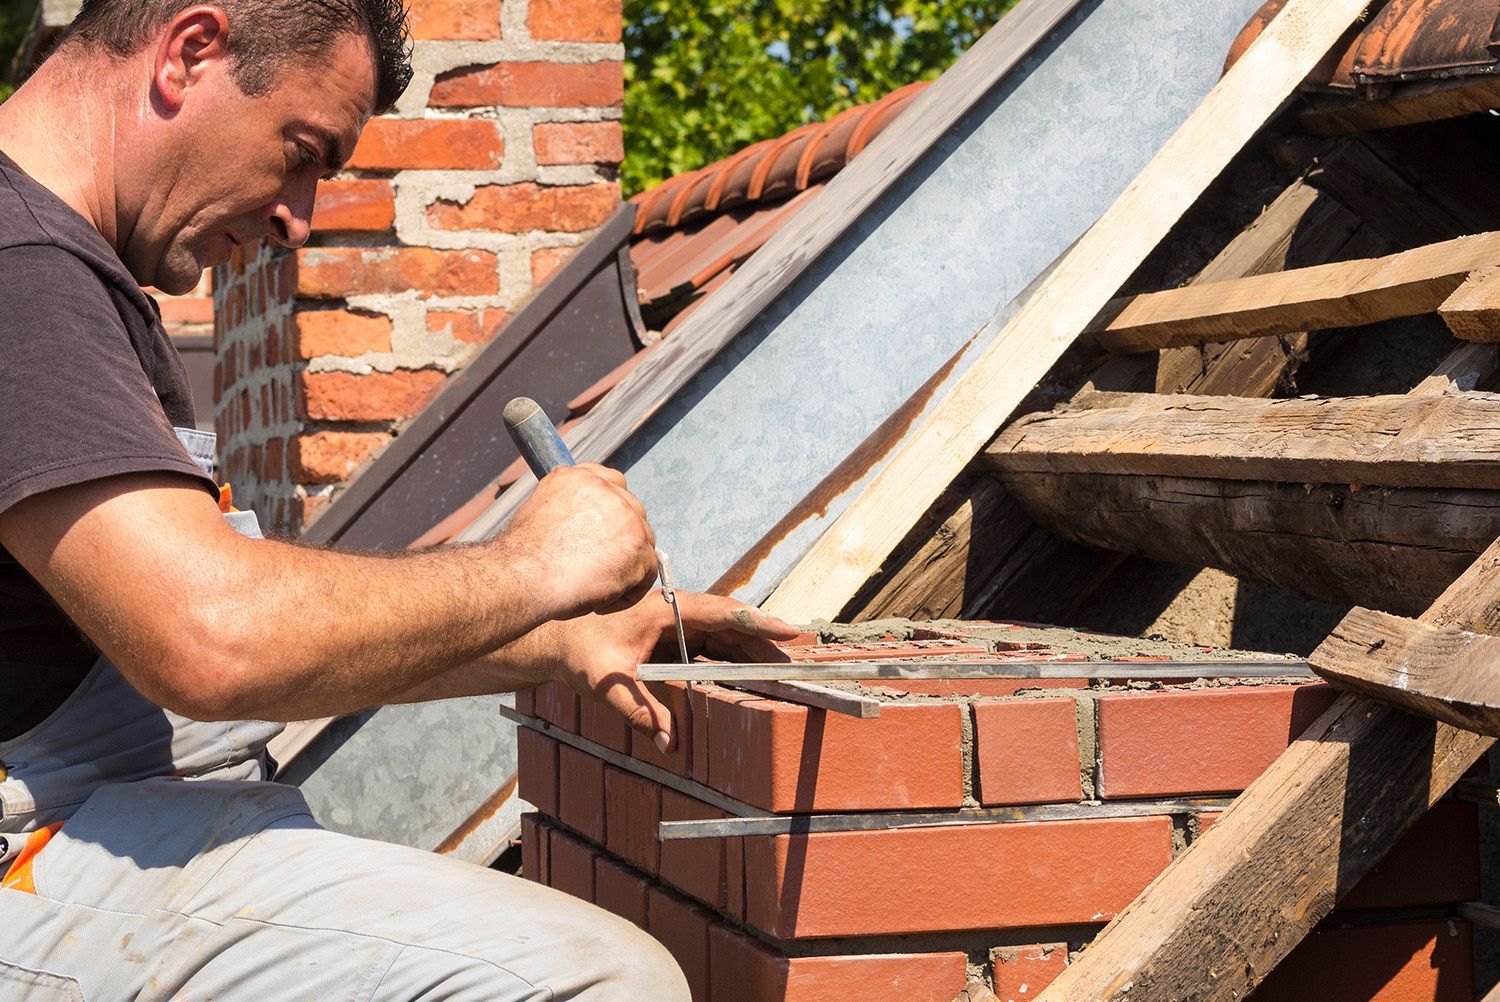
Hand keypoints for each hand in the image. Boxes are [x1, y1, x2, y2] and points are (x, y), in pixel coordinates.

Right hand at [496, 463, 658, 622]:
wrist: (521, 578)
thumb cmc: (524, 560)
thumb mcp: (542, 513)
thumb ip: (572, 509)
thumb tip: (589, 525)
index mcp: (580, 477)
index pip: (613, 483)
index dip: (611, 512)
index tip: (604, 534)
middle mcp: (605, 489)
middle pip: (633, 513)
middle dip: (621, 542)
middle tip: (596, 568)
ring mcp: (625, 514)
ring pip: (643, 543)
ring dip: (624, 568)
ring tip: (593, 588)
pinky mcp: (638, 544)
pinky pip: (648, 572)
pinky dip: (627, 593)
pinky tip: (600, 601)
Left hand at [530, 591, 799, 750]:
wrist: (555, 639)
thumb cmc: (579, 652)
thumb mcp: (608, 684)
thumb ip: (641, 712)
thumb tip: (669, 743)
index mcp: (667, 611)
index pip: (723, 613)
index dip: (758, 622)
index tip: (788, 631)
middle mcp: (676, 612)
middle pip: (731, 624)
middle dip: (765, 640)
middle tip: (796, 659)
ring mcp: (676, 624)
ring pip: (724, 634)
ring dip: (752, 649)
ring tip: (783, 668)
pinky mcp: (671, 637)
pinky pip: (710, 645)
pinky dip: (733, 657)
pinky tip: (750, 674)